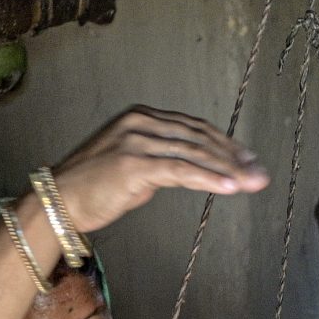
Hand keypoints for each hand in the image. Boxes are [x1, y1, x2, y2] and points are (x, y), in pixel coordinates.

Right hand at [49, 107, 269, 234]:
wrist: (59, 201)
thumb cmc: (95, 188)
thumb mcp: (136, 166)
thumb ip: (165, 161)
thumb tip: (196, 169)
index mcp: (143, 117)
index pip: (194, 128)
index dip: (225, 144)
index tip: (249, 160)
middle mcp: (141, 122)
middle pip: (199, 138)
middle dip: (234, 157)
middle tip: (260, 173)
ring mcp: (137, 140)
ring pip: (195, 153)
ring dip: (229, 169)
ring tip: (252, 183)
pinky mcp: (135, 164)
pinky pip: (181, 171)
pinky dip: (209, 178)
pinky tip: (230, 187)